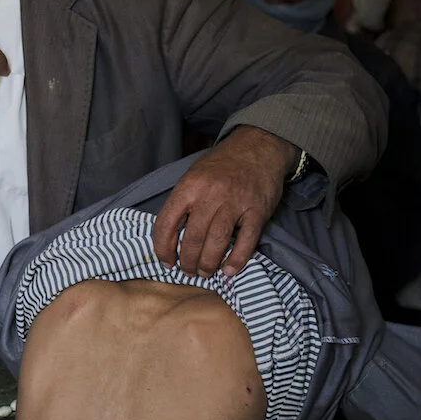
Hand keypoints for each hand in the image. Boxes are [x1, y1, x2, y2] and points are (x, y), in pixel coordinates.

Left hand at [152, 126, 297, 275]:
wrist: (258, 147)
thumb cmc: (221, 166)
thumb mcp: (193, 175)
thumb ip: (182, 202)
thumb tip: (169, 236)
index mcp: (188, 186)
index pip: (166, 223)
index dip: (162, 248)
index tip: (166, 261)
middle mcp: (210, 195)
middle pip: (192, 238)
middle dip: (187, 261)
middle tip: (188, 271)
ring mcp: (235, 203)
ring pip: (217, 242)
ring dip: (208, 264)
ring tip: (205, 272)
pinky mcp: (257, 211)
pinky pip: (246, 241)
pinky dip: (237, 260)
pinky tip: (229, 270)